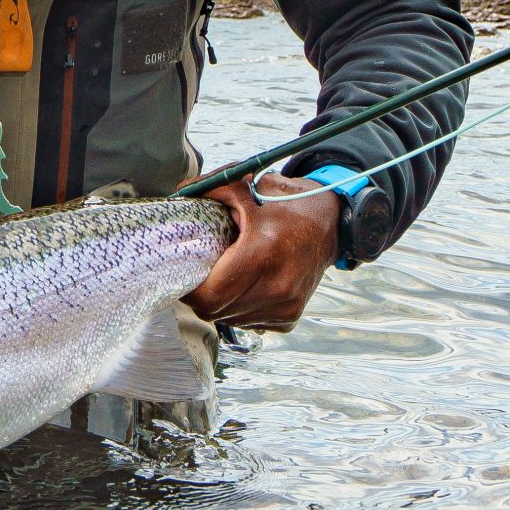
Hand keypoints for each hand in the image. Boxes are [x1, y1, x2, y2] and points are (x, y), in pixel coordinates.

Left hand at [182, 173, 340, 330]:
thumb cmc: (287, 202)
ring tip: (223, 276)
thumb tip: (177, 195)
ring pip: (231, 319)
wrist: (331, 220)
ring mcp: (287, 305)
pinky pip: (249, 323)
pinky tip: (243, 286)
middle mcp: (278, 286)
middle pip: (216, 311)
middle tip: (198, 273)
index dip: (189, 288)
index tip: (183, 271)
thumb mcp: (246, 186)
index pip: (210, 295)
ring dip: (220, 303)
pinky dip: (239, 310)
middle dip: (200, 295)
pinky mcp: (290, 316)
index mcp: (262, 254)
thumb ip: (207, 189)